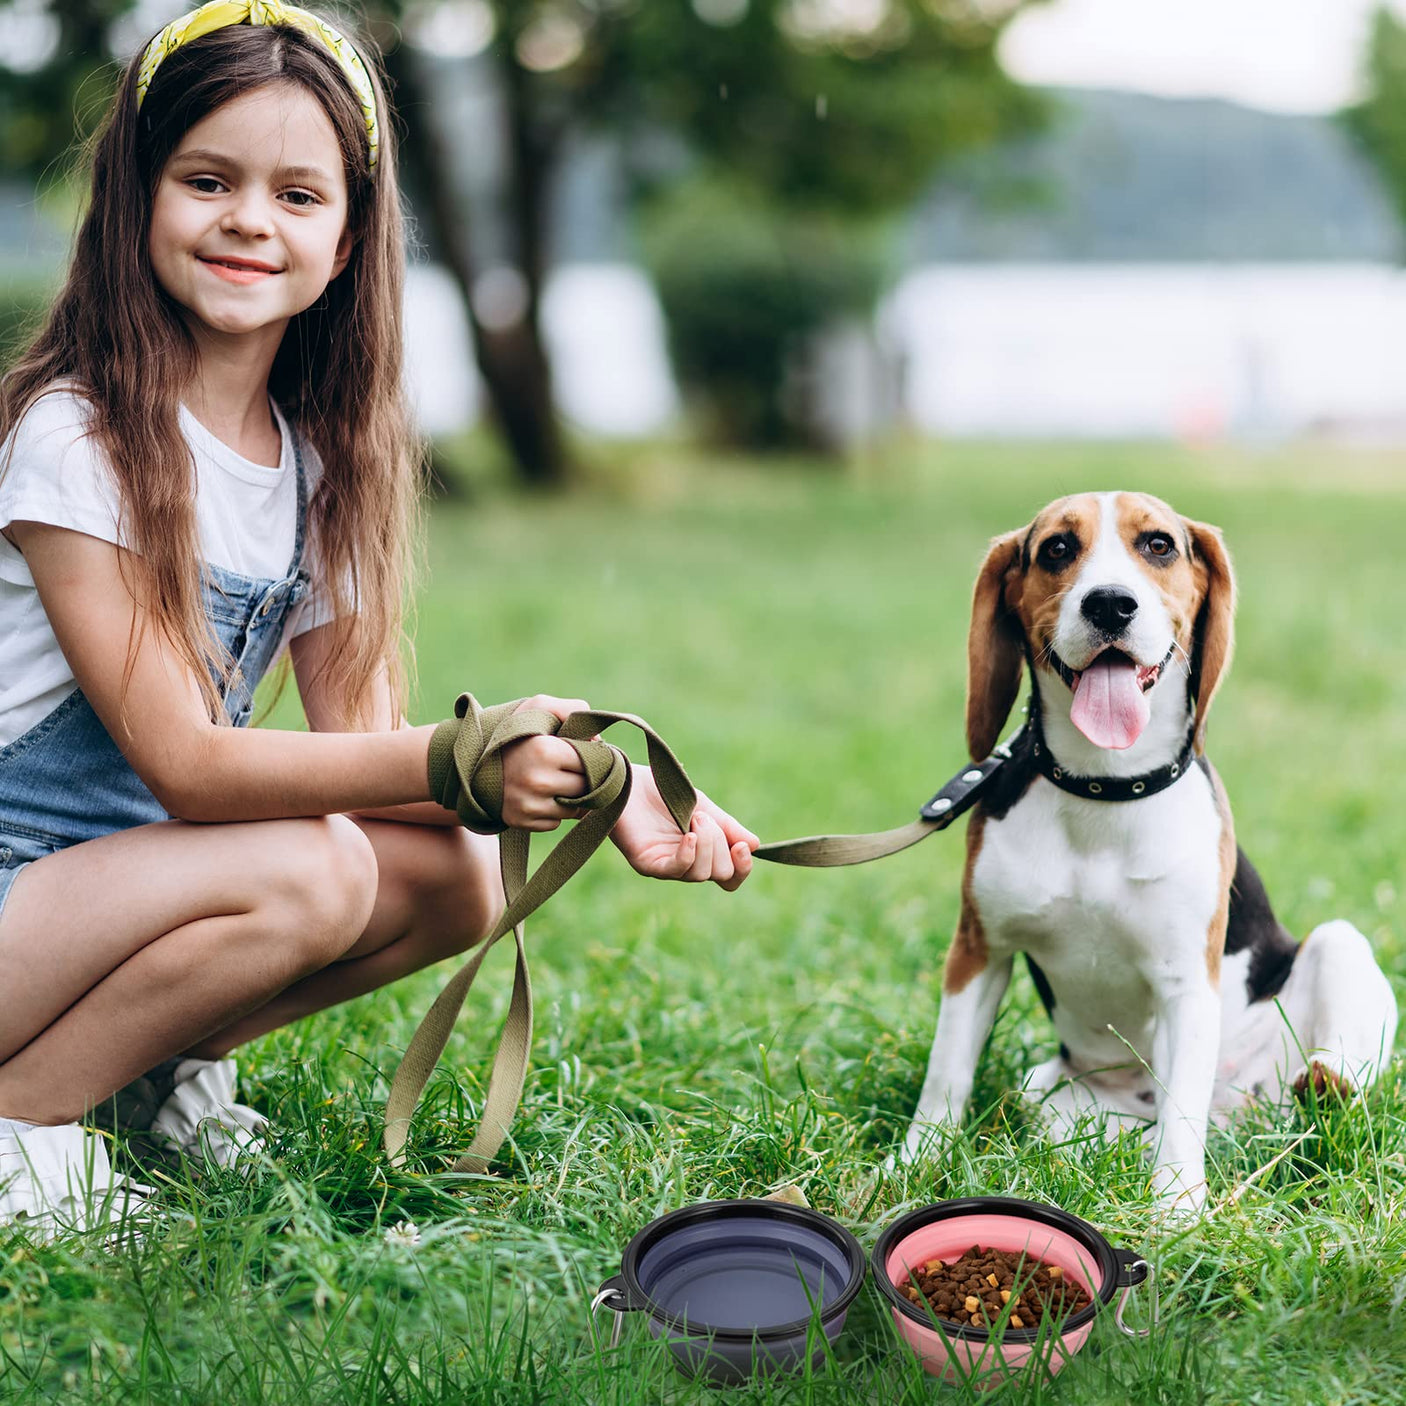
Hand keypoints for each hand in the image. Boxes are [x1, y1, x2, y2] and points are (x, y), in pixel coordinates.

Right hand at [499, 695, 591, 830]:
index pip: (591, 762)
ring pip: (574, 809)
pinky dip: (552, 812)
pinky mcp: (522, 822)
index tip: (579, 752)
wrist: (471, 762)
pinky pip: (555, 822)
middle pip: (586, 788)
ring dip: (569, 798)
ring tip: (551, 781)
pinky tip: (538, 796)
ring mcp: (529, 805)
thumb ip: (573, 709)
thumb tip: (598, 741)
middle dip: (581, 778)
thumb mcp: (539, 707)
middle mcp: (538, 781)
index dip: (589, 756)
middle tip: (566, 768)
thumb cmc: (514, 732)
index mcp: (545, 750)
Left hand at [610, 765, 758, 890]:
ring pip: (701, 874)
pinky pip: (675, 870)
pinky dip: (688, 854)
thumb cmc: (663, 791)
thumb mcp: (703, 806)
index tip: (743, 845)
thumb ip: (726, 826)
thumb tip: (755, 845)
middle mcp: (686, 865)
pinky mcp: (647, 863)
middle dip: (720, 844)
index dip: (742, 867)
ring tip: (694, 817)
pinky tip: (689, 836)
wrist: (628, 779)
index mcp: (702, 853)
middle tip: (703, 817)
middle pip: (721, 874)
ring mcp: (666, 867)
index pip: (730, 877)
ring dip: (706, 843)